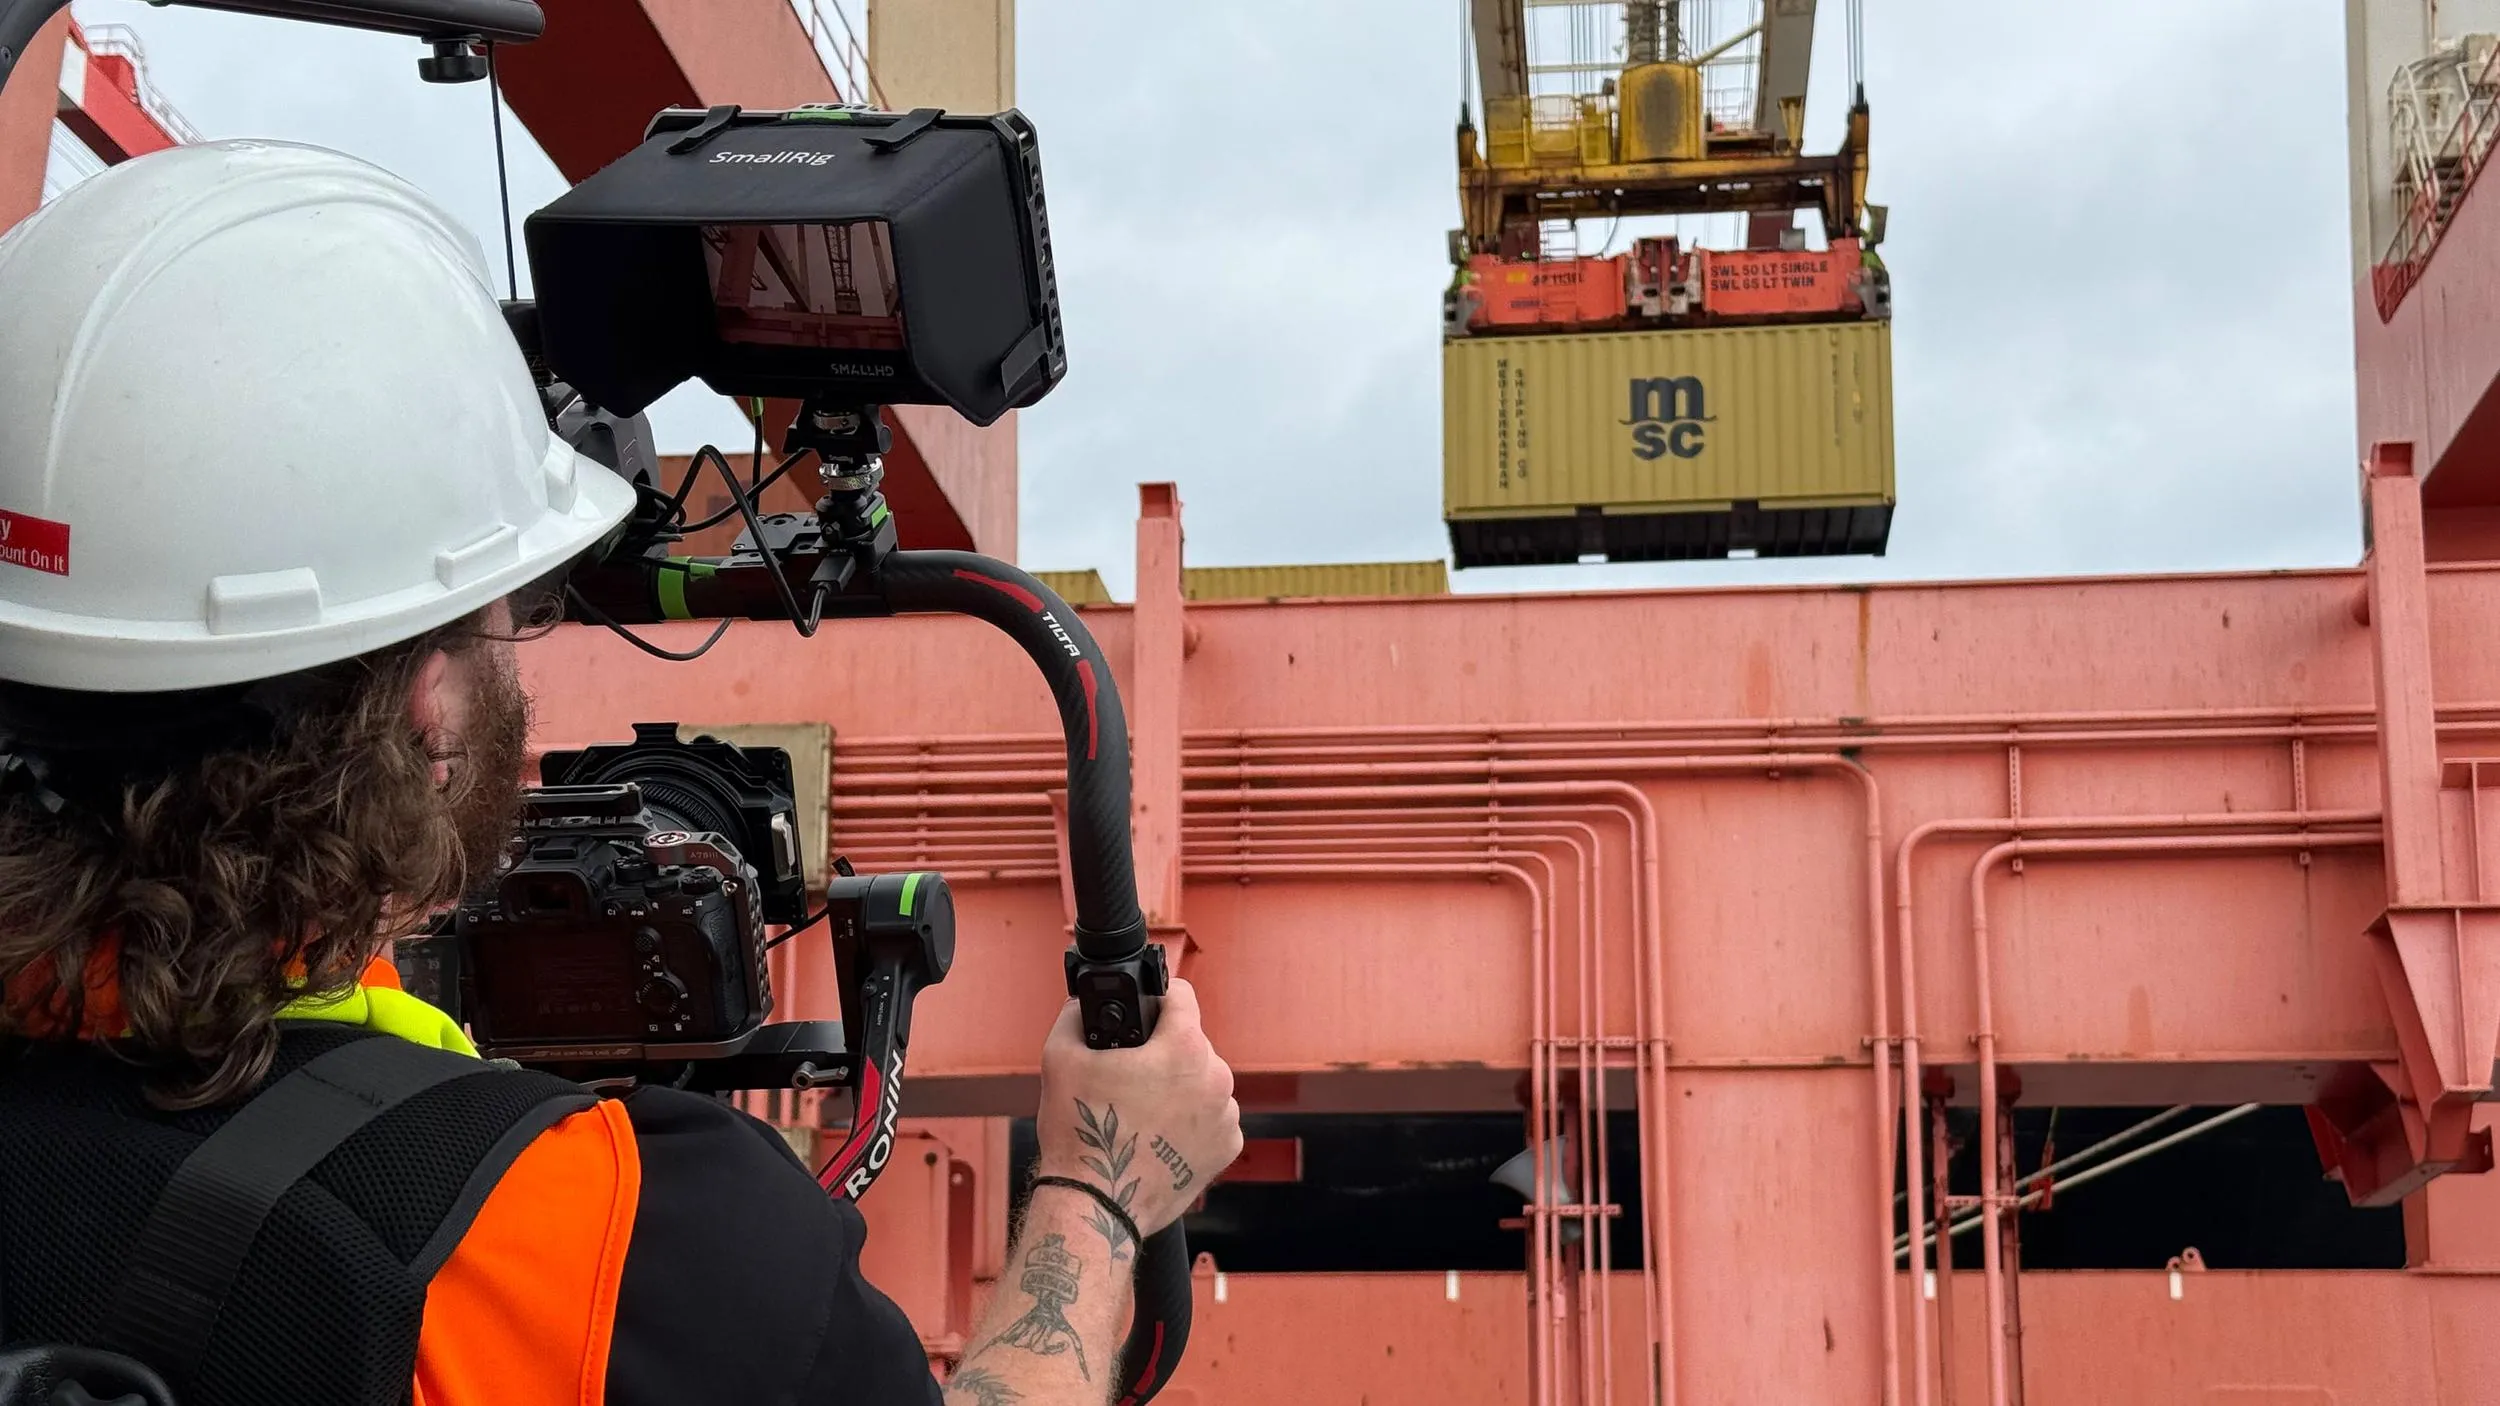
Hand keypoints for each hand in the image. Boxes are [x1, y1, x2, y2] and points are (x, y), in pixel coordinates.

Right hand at [1034, 978, 1241, 1247]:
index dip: (1156, 996)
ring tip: (1143, 1111)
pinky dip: (1190, 1121)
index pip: (1181, 995)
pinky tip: (1159, 1135)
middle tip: (1131, 1075)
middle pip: (1191, 1043)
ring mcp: (1226, 1115)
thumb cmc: (1081, 1132)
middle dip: (1163, 1051)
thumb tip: (1085, 1003)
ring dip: (1179, 1087)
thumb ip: (1077, 1015)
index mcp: (1184, 1048)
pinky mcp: (1228, 1147)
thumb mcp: (1061, 1056)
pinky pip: (1211, 1118)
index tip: (1142, 1010)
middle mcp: (1216, 1077)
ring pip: (1203, 1081)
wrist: (1096, 1204)